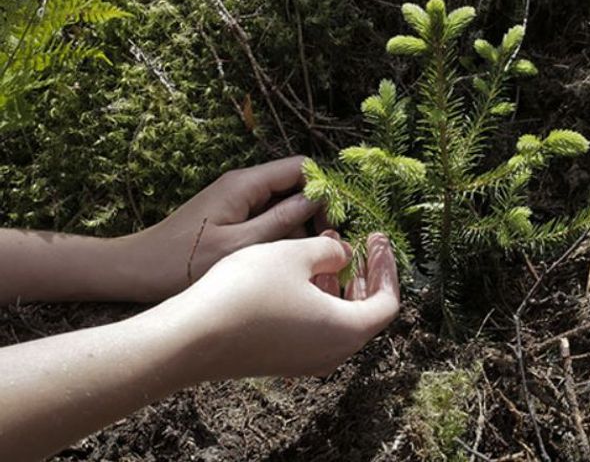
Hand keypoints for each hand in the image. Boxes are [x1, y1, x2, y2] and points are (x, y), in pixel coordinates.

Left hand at [124, 156, 322, 300]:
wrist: (134, 270)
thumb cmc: (180, 262)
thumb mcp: (238, 246)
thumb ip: (280, 221)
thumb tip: (316, 201)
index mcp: (245, 184)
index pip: (301, 168)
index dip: (325, 191)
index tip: (333, 225)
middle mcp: (243, 185)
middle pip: (296, 186)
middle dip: (315, 213)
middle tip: (323, 249)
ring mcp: (236, 200)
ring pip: (284, 204)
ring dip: (298, 229)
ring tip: (301, 262)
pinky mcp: (231, 216)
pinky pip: (267, 217)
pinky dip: (279, 236)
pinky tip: (279, 263)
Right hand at [163, 232, 400, 378]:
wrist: (190, 338)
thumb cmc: (246, 292)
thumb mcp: (294, 255)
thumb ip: (329, 251)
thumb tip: (343, 255)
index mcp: (347, 331)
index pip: (387, 301)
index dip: (386, 266)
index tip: (377, 238)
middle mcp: (332, 354)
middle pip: (366, 313)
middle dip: (365, 275)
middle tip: (359, 243)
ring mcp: (306, 362)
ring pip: (339, 321)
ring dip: (339, 285)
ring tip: (327, 249)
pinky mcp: (282, 361)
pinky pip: (315, 329)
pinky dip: (318, 300)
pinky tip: (299, 275)